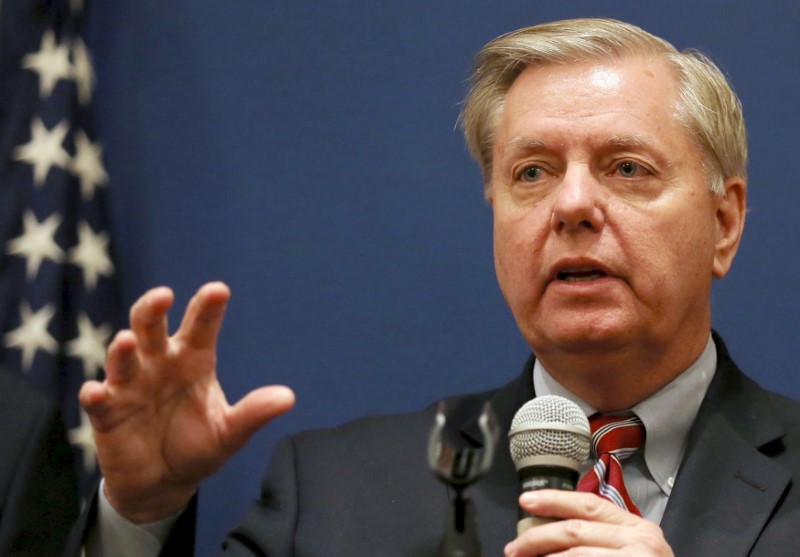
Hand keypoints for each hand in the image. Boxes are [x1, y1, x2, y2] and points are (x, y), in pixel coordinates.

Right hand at [79, 282, 294, 522]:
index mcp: (193, 361)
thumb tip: (288, 398)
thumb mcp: (229, 433)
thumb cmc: (197, 447)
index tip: (218, 290)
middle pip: (151, 327)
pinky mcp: (107, 413)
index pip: (201, 327)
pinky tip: (97, 392)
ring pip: (122, 358)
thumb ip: (253, 413)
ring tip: (127, 340)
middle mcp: (159, 364)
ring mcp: (130, 386)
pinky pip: (97, 400)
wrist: (163, 483)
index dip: (207, 307)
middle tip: (163, 295)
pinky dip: (95, 394)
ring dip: (122, 349)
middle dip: (153, 309)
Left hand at [505, 490, 673, 556]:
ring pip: (576, 556)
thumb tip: (555, 531)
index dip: (554, 500)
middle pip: (575, 531)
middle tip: (514, 548)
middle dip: (537, 538)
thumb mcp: (635, 548)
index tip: (526, 501)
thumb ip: (603, 534)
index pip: (588, 505)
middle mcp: (639, 542)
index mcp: (637, 527)